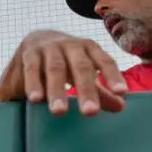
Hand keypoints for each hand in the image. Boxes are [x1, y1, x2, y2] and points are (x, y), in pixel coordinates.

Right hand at [11, 31, 126, 116]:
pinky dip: (34, 83)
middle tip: (90, 112)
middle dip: (86, 89)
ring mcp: (50, 48)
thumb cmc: (66, 61)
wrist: (36, 40)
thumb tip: (120, 106)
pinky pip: (33, 69)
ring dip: (57, 90)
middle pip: (81, 67)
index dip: (113, 75)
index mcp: (89, 49)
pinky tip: (36, 99)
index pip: (104, 61)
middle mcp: (71, 45)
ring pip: (56, 69)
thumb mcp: (84, 73)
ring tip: (59, 111)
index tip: (121, 92)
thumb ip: (100, 90)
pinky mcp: (30, 53)